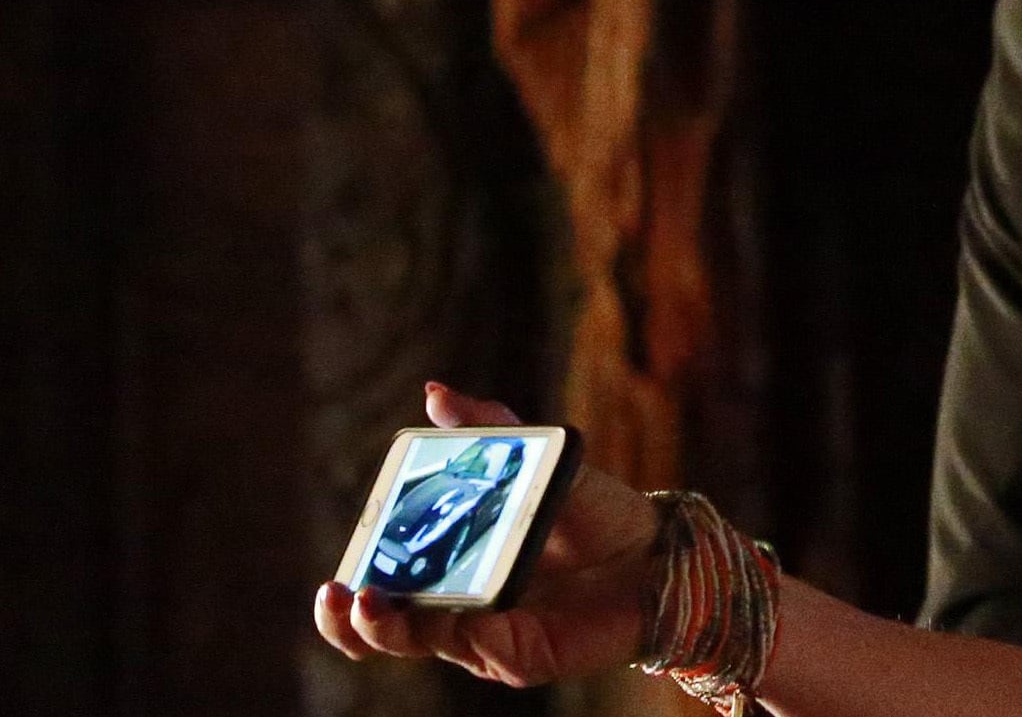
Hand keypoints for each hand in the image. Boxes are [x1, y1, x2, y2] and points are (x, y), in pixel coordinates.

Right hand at [312, 384, 662, 686]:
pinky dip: (464, 632)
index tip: (335, 575)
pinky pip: (482, 647)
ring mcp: (486, 635)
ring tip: (372, 603)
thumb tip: (433, 392)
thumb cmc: (597, 513)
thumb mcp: (541, 463)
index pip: (378, 590)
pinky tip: (459, 617)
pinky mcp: (522, 654)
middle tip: (337, 594)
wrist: (662, 552)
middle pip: (382, 631)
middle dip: (349, 621)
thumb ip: (488, 430)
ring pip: (420, 644)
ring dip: (389, 629)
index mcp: (447, 569)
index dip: (348, 592)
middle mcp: (456, 609)